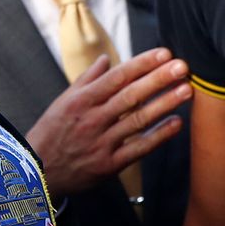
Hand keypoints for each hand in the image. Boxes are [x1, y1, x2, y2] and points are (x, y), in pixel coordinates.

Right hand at [26, 48, 190, 195]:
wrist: (38, 172)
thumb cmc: (51, 133)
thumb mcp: (62, 102)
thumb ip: (86, 80)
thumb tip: (106, 59)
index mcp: (81, 100)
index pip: (117, 77)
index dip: (142, 64)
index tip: (164, 53)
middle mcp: (92, 119)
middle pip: (131, 96)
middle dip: (159, 79)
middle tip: (183, 67)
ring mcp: (102, 142)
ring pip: (138, 120)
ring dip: (165, 104)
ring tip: (187, 90)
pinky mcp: (110, 164)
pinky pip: (139, 148)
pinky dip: (159, 136)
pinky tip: (176, 123)